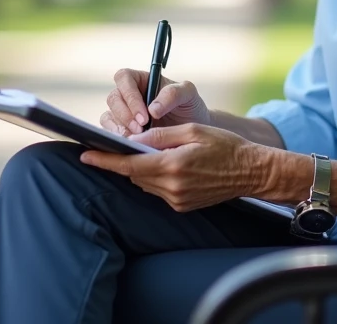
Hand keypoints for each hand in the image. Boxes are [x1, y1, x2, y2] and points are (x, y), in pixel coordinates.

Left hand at [80, 124, 267, 211]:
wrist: (251, 172)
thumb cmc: (225, 146)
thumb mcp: (193, 130)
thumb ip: (161, 134)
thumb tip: (135, 137)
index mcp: (172, 165)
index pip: (128, 164)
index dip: (104, 160)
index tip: (85, 155)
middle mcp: (171, 187)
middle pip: (134, 174)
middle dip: (124, 160)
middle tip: (116, 146)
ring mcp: (176, 200)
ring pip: (145, 183)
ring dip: (141, 168)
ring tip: (148, 153)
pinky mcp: (182, 206)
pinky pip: (158, 191)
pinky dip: (155, 177)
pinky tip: (166, 166)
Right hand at [101, 68, 210, 135]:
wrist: (192, 132)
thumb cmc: (189, 107)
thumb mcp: (188, 94)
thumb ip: (173, 94)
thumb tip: (153, 109)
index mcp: (141, 79)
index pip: (124, 78)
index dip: (130, 96)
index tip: (144, 116)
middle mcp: (128, 95)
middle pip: (113, 99)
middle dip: (125, 116)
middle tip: (141, 130)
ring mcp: (122, 113)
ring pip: (108, 117)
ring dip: (119, 130)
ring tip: (136, 141)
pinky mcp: (121, 130)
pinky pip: (110, 133)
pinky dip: (117, 140)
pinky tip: (131, 147)